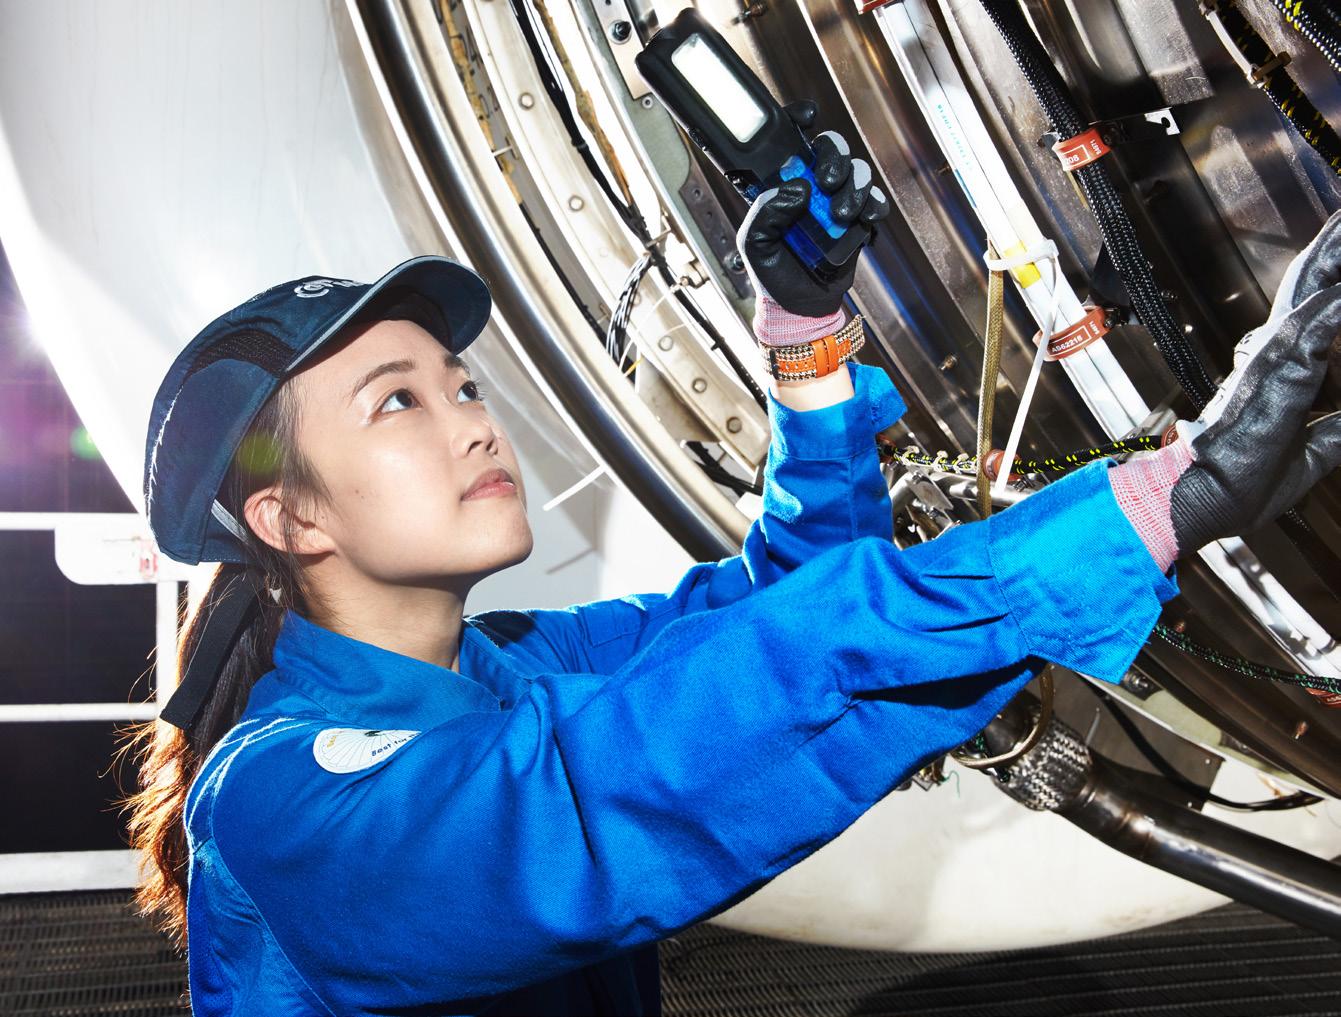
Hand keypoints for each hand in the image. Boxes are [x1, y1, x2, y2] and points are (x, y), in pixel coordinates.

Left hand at [736, 101, 889, 323]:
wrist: (799, 307)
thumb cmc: (772, 273)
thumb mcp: (754, 243)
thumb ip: (765, 211)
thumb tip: (796, 186)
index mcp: (782, 184)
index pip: (791, 140)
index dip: (800, 120)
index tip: (807, 116)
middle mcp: (811, 186)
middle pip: (831, 147)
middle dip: (834, 157)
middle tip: (826, 182)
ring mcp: (836, 202)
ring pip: (857, 171)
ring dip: (853, 187)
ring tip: (840, 216)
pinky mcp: (858, 221)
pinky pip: (874, 201)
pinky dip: (873, 204)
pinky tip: (864, 219)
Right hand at [1169, 209, 1340, 553]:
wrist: (1196, 500)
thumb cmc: (1235, 485)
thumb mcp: (1309, 455)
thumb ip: (1336, 431)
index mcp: (1275, 369)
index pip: (1312, 308)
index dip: (1332, 277)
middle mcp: (1271, 354)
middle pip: (1310, 284)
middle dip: (1333, 247)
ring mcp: (1272, 362)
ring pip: (1314, 294)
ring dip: (1335, 258)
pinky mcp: (1277, 378)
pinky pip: (1313, 330)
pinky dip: (1334, 306)